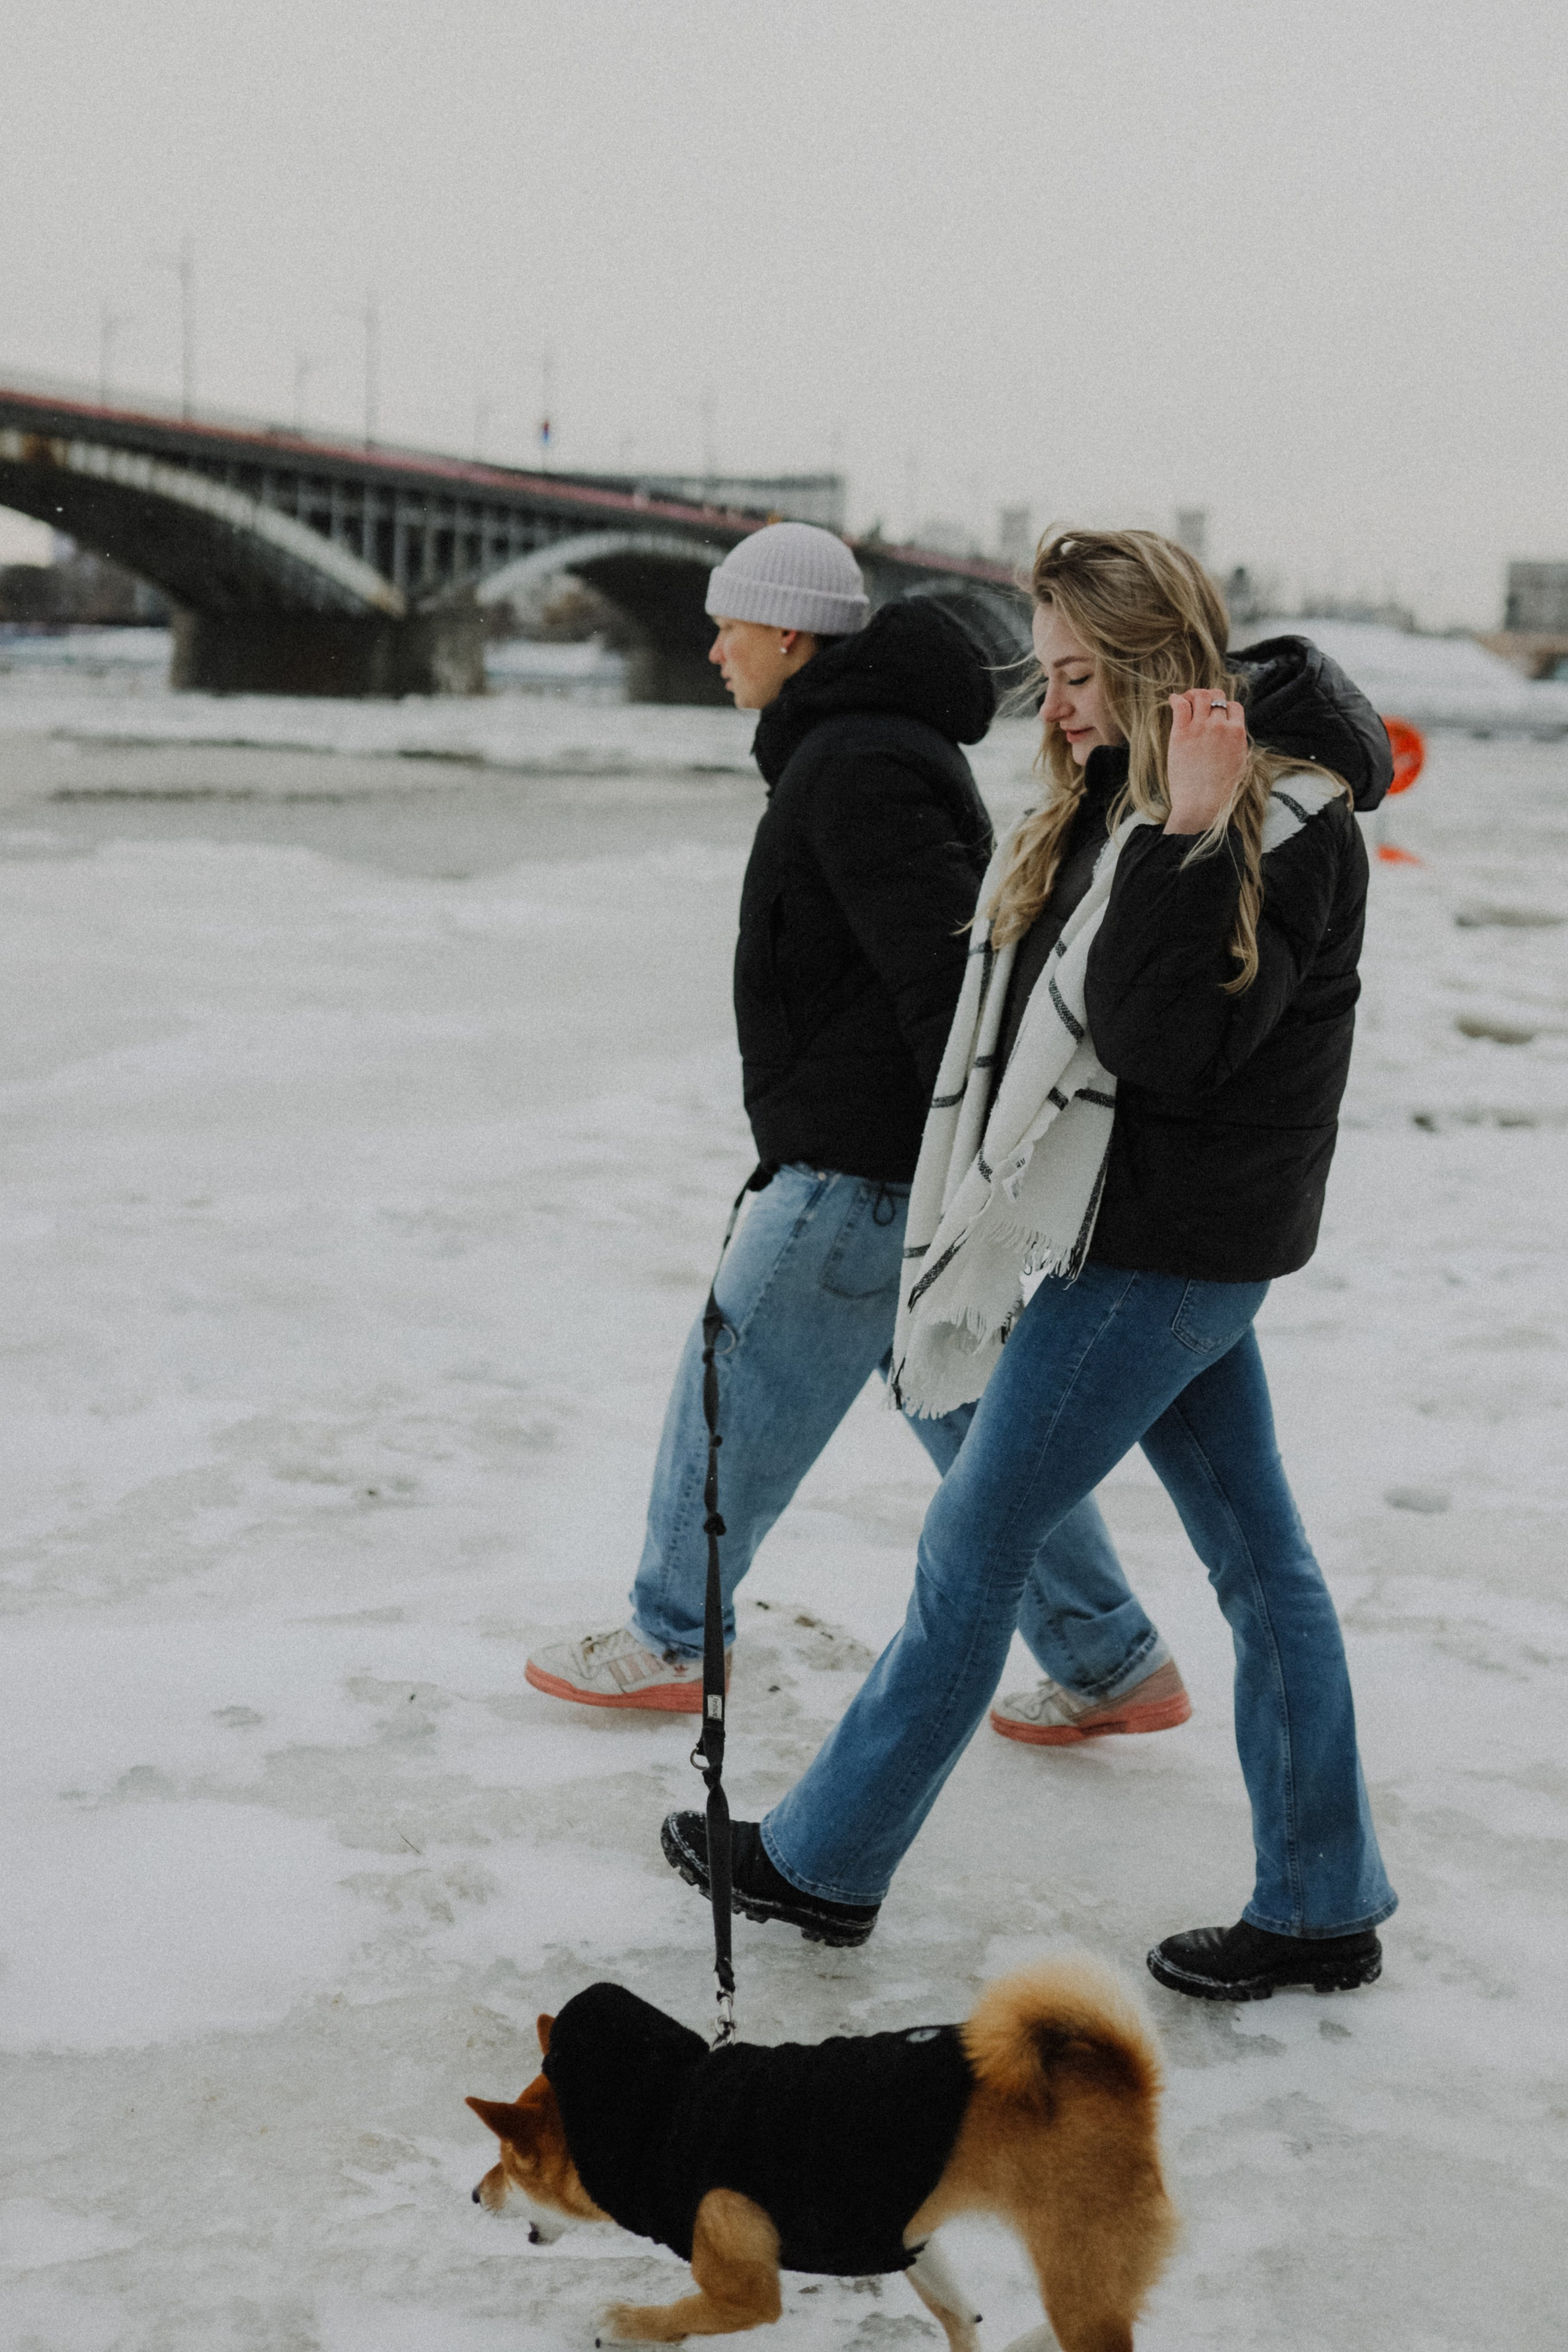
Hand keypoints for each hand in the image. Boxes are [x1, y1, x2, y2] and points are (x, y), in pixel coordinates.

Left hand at [1164, 690, 1246, 834]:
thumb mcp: (1239, 765)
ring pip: (1200, 695)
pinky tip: (1172, 700)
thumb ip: (1237, 744)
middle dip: (1209, 696)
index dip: (1224, 707)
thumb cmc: (1220, 791)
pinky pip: (1180, 704)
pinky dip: (1176, 698)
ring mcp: (1201, 728)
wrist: (1202, 804)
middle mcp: (1221, 726)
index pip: (1234, 706)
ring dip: (1193, 694)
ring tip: (1186, 700)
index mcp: (1238, 734)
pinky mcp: (1181, 733)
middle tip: (1199, 703)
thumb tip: (1234, 733)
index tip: (1216, 713)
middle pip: (1217, 696)